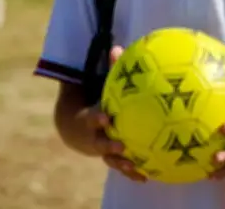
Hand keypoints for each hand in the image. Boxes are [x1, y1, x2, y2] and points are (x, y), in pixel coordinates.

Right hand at [84, 46, 147, 182]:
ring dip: (122, 164)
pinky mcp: (111, 158)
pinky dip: (133, 172)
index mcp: (91, 118)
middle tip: (120, 143)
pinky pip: (122, 166)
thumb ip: (110, 70)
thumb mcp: (99, 86)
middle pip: (98, 142)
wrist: (75, 128)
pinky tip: (149, 176)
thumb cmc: (95, 101)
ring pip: (110, 159)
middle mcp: (94, 136)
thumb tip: (118, 47)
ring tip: (137, 168)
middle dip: (108, 144)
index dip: (96, 118)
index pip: (91, 117)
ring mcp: (101, 149)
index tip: (105, 116)